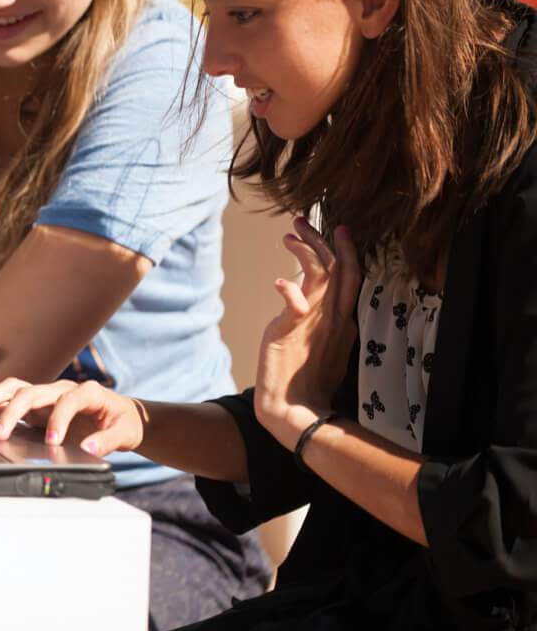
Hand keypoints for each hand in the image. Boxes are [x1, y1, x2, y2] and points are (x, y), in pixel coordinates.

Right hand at [0, 377, 143, 455]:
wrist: (122, 415)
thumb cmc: (124, 422)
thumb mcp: (125, 432)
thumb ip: (107, 441)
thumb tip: (90, 448)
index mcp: (86, 392)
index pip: (66, 401)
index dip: (58, 421)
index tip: (52, 443)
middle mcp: (61, 389)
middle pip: (30, 391)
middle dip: (11, 409)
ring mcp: (45, 395)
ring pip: (13, 389)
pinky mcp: (35, 404)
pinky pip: (7, 397)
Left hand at [254, 218, 360, 448]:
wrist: (296, 410)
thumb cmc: (307, 380)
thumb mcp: (324, 343)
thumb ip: (326, 320)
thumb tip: (320, 301)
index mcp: (343, 320)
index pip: (351, 276)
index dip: (345, 250)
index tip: (337, 227)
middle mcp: (333, 318)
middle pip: (337, 268)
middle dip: (321, 239)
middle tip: (303, 219)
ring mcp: (314, 324)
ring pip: (319, 276)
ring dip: (304, 251)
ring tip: (288, 236)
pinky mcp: (291, 332)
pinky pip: (295, 305)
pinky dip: (289, 290)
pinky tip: (279, 281)